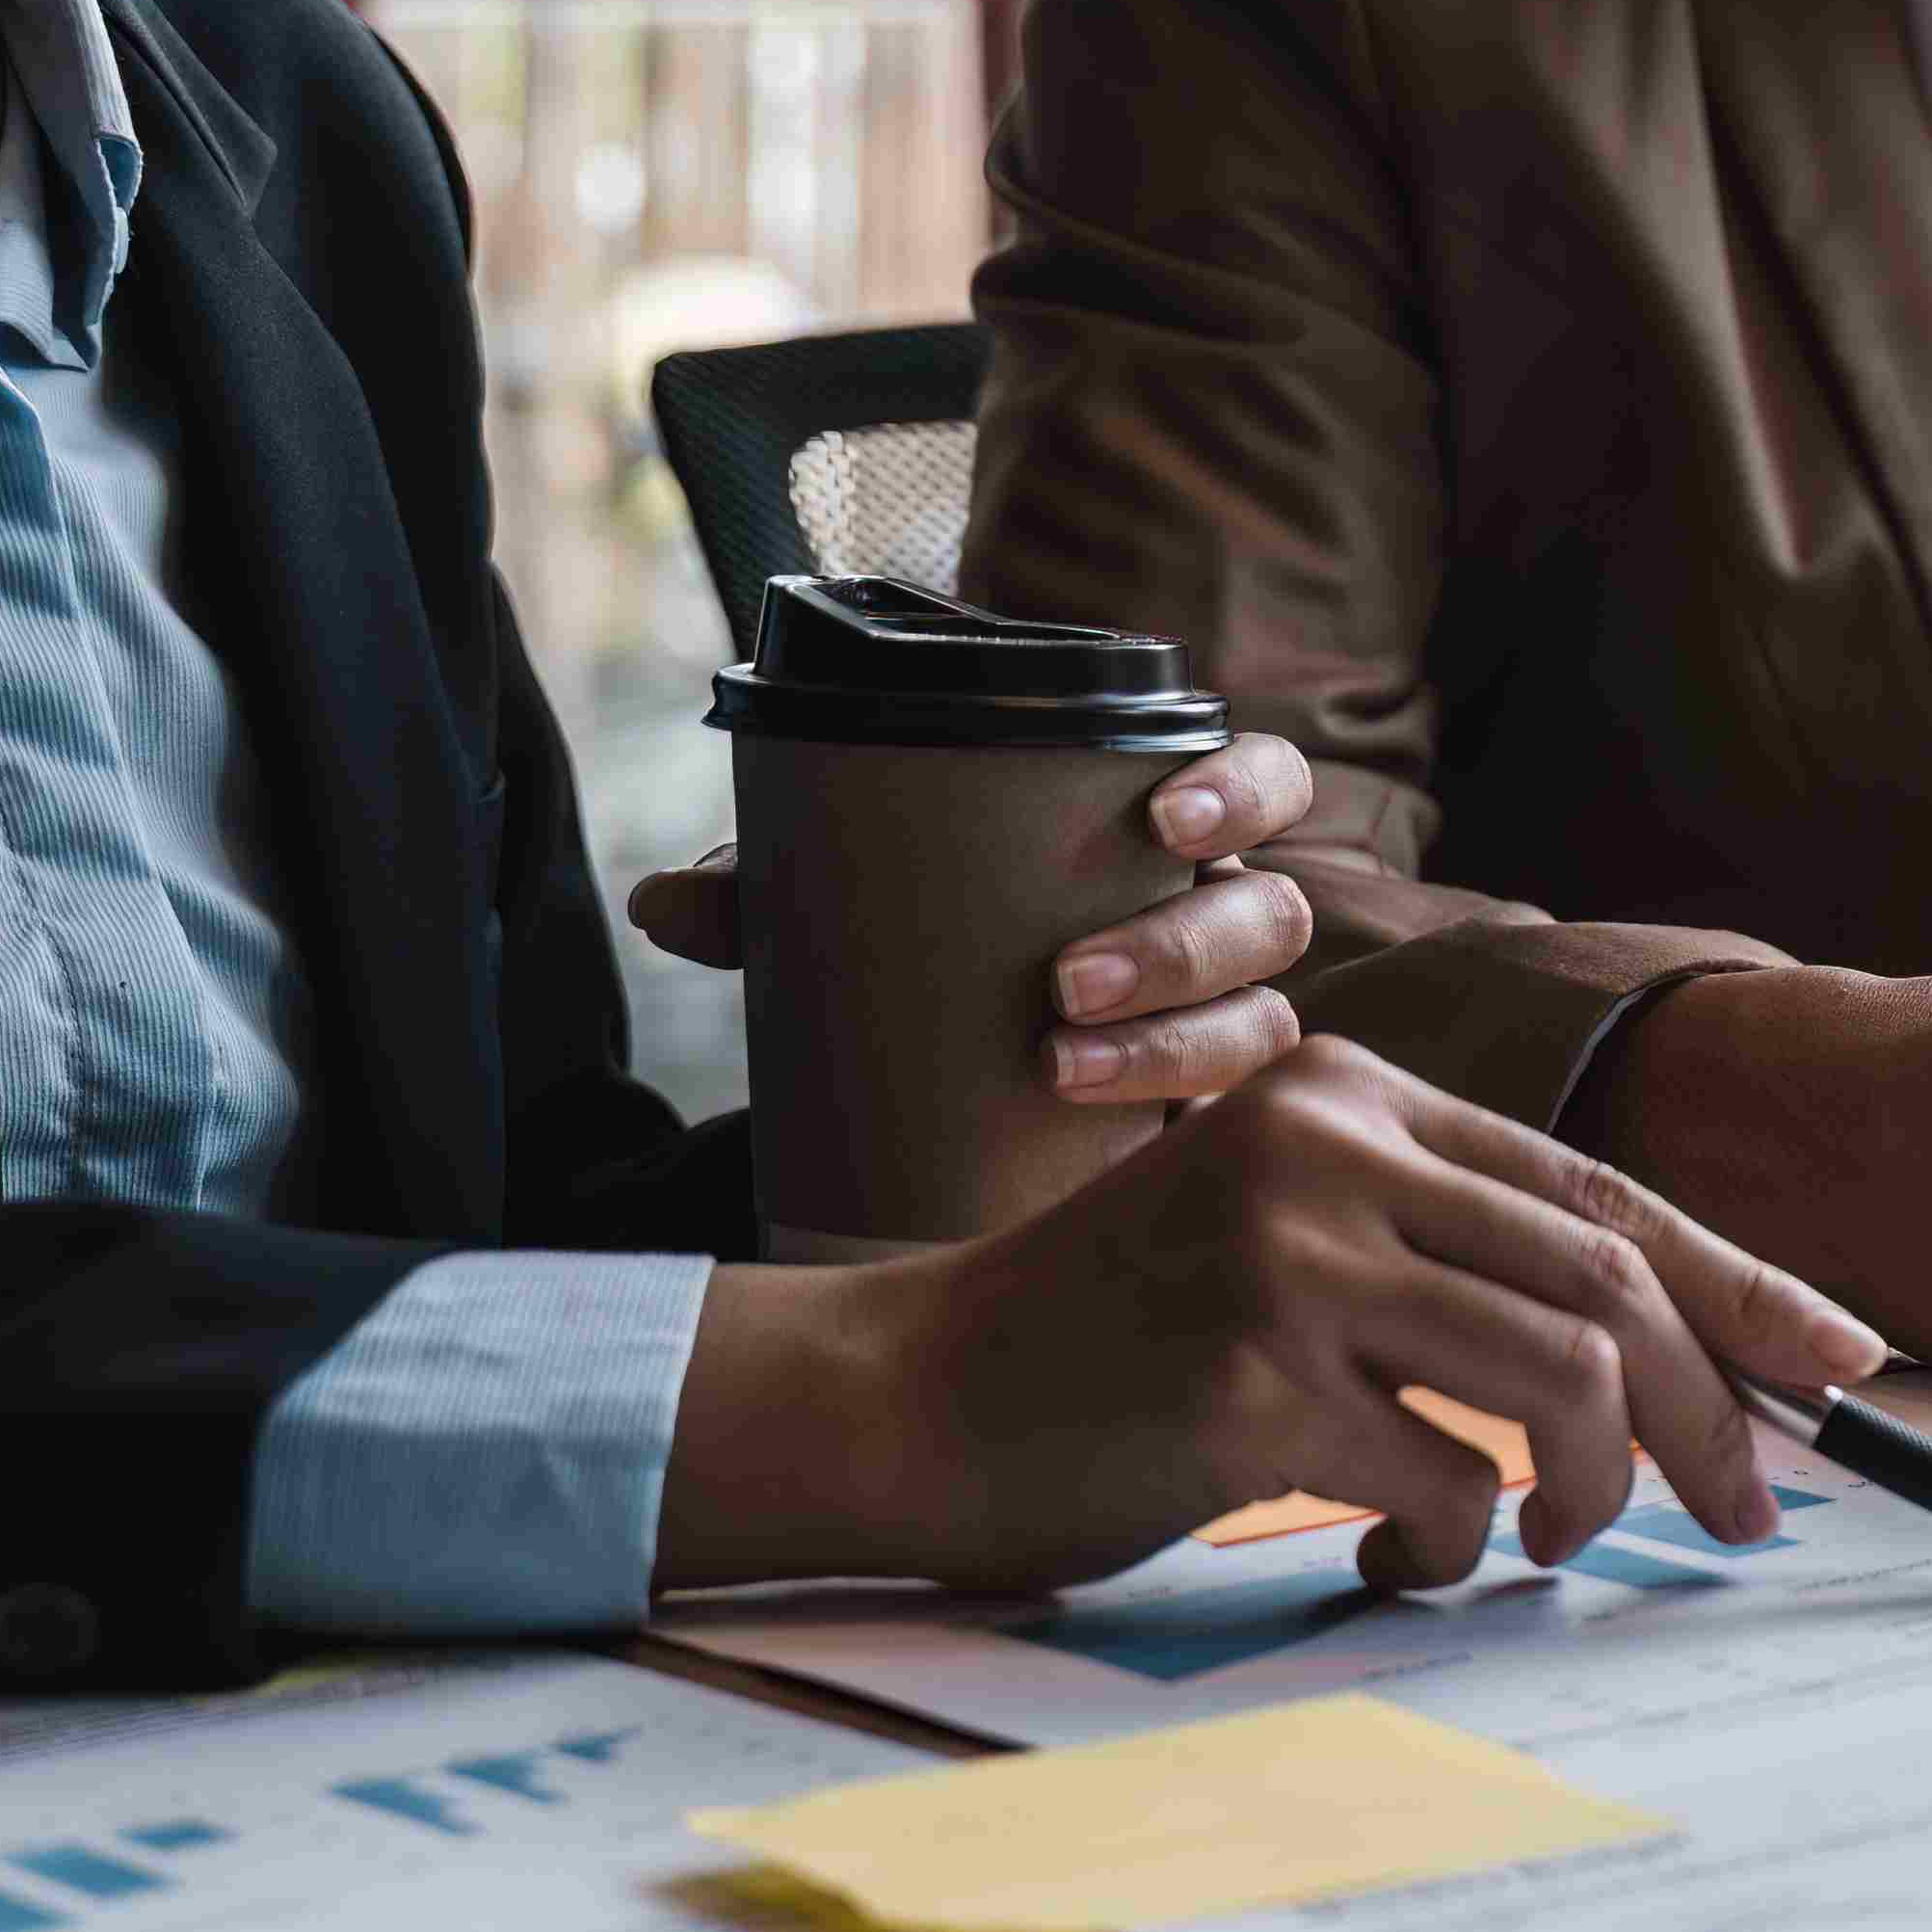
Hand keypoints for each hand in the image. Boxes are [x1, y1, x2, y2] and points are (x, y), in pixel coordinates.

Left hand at [624, 735, 1324, 1101]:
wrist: (932, 1054)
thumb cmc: (924, 929)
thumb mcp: (852, 895)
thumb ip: (770, 888)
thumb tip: (662, 905)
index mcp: (1165, 831)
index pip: (1262, 784)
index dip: (1239, 793)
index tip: (1164, 825)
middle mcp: (1216, 919)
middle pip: (1269, 919)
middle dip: (1179, 948)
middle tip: (1063, 984)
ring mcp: (1219, 1019)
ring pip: (1262, 1023)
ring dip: (1173, 1045)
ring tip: (1059, 1068)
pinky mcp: (1200, 1110)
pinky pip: (1234, 1120)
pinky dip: (1185, 1126)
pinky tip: (1119, 1147)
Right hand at [659, 1039, 1884, 1595]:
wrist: (919, 1399)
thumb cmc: (1130, 1351)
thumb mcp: (1300, 1250)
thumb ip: (1458, 1268)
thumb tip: (1693, 1367)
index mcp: (1353, 1093)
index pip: (1602, 1193)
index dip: (1745, 1287)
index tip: (1843, 1369)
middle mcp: (1326, 1148)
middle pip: (1612, 1288)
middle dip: (1716, 1418)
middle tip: (1753, 1515)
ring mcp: (1286, 1255)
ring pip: (1561, 1386)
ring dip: (1588, 1497)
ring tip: (1535, 1544)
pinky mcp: (1250, 1376)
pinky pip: (1443, 1486)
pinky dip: (1447, 1549)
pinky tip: (1386, 1558)